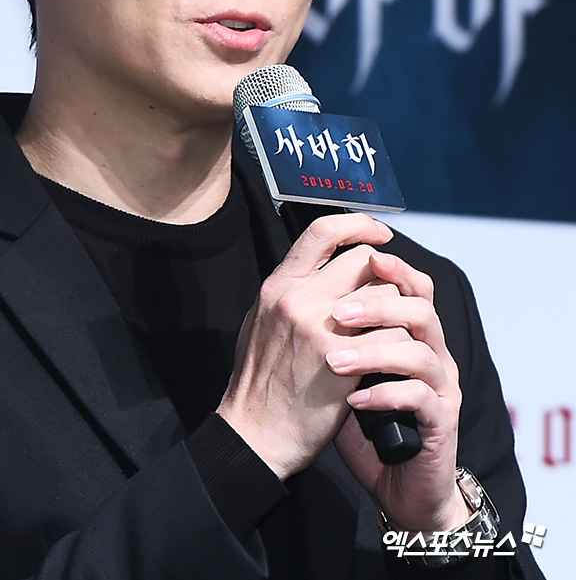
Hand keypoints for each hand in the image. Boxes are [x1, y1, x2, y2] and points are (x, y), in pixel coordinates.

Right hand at [216, 213, 395, 479]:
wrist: (254, 433)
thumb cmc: (258, 381)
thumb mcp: (260, 321)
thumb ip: (289, 293)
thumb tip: (317, 271)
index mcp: (278, 285)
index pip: (323, 230)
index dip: (358, 224)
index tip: (380, 234)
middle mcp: (298, 298)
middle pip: (363, 260)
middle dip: (384, 274)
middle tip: (391, 294)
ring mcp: (320, 329)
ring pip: (384, 296)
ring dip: (397, 310)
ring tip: (393, 328)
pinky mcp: (342, 362)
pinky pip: (391, 335)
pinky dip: (399, 344)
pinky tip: (393, 357)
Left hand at [329, 252, 468, 532]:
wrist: (396, 485)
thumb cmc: (360, 420)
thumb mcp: (343, 368)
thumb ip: (335, 329)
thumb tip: (298, 288)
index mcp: (410, 332)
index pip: (410, 284)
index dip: (392, 264)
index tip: (364, 255)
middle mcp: (432, 351)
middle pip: (419, 306)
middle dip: (376, 304)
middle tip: (337, 316)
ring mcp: (440, 385)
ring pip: (420, 349)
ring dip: (374, 351)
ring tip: (335, 361)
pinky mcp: (441, 420)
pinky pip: (420, 396)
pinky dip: (384, 393)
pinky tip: (354, 401)